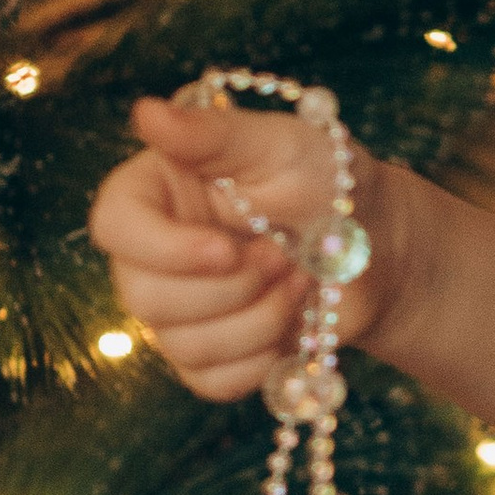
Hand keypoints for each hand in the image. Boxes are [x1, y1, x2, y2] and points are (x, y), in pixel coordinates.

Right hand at [88, 92, 387, 398]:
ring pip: (183, 345)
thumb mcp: (282, 146)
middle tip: (285, 254)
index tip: (226, 248)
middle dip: (233, 286)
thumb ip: (214, 136)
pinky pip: (212, 382)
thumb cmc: (331, 183)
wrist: (381, 248)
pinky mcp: (209, 357)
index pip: (113, 225)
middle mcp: (153, 252)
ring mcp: (177, 310)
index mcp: (158, 191)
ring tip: (300, 280)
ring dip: (259, 320)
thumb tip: (146, 113)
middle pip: (145, 297)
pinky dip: (261, 360)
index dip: (163, 248)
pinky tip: (292, 325)